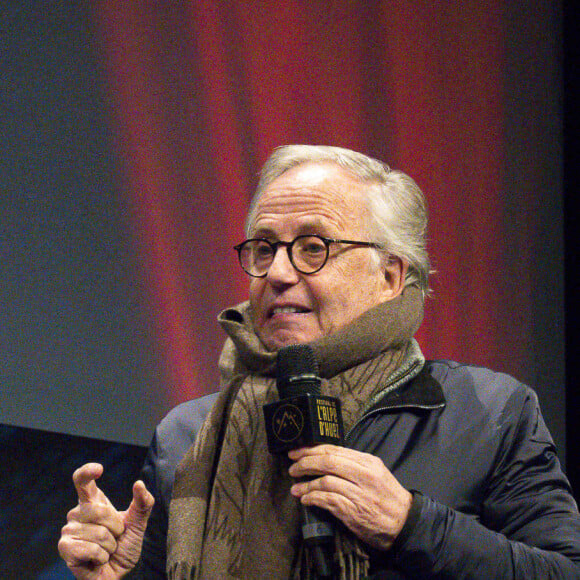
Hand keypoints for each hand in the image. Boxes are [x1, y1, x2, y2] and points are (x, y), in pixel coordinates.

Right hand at [58, 463, 153, 579]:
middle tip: (114, 537)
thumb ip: (142, 503)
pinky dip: (100, 556)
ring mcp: (69, 530)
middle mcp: (77, 513)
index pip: (82, 480)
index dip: (87, 472)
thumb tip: (139, 483)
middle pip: (99, 510)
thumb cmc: (125, 545)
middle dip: (115, 527)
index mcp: (93, 501)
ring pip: (97, 533)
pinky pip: (90, 548)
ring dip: (109, 545)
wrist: (118, 573)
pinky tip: (97, 560)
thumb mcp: (138, 523)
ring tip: (105, 549)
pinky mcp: (65, 548)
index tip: (99, 469)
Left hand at [288, 445, 411, 550]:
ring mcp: (359, 493)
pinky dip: (313, 498)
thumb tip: (325, 459)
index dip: (311, 450)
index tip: (297, 452)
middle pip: (328, 462)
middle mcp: (364, 475)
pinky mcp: (354, 512)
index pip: (335, 449)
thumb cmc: (387, 497)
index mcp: (368, 462)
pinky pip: (328, 501)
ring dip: (306, 484)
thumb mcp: (375, 472)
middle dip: (305, 463)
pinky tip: (306, 499)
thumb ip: (354, 464)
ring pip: (325, 482)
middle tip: (292, 467)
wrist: (405, 523)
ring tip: (295, 488)